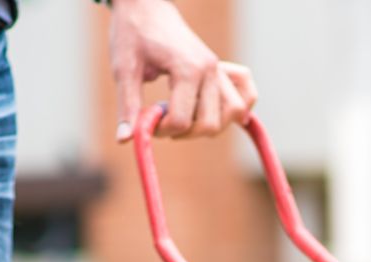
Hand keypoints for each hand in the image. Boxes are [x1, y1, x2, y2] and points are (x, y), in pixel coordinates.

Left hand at [106, 0, 256, 141]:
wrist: (146, 6)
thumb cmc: (132, 33)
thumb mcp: (124, 69)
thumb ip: (128, 106)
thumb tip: (126, 140)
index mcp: (187, 70)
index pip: (181, 121)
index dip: (160, 130)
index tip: (145, 121)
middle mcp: (210, 70)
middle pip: (210, 124)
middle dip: (185, 133)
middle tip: (163, 121)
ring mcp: (218, 69)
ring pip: (234, 114)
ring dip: (210, 125)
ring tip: (185, 117)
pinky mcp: (221, 69)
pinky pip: (246, 93)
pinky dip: (238, 107)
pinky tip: (216, 111)